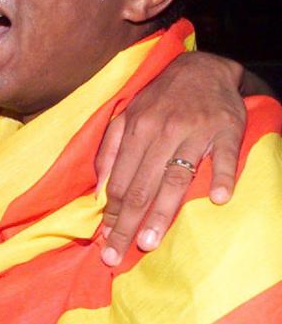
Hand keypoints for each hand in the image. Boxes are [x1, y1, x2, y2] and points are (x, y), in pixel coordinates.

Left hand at [96, 51, 245, 265]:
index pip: (120, 181)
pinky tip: (218, 199)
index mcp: (137, 130)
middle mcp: (163, 132)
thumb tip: (97, 191)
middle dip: (126, 224)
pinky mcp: (226, 130)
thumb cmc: (159, 100)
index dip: (111, 213)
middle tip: (116, 255)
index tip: (104, 240)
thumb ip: (109, 151)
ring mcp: (195, 131)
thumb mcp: (126, 116)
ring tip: (149, 241)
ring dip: (161, 212)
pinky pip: (223, 157)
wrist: (202, 68)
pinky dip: (221, 176)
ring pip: (175, 178)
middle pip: (141, 187)